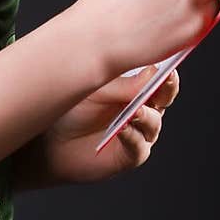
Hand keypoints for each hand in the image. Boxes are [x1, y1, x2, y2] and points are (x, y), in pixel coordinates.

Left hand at [20, 65, 179, 187]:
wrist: (51, 141)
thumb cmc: (72, 108)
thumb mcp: (94, 89)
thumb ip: (123, 85)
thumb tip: (153, 72)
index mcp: (137, 87)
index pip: (160, 77)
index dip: (166, 71)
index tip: (168, 63)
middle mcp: (144, 109)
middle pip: (164, 98)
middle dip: (166, 89)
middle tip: (164, 80)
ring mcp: (139, 133)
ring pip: (153, 123)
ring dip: (145, 116)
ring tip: (135, 110)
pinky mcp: (129, 156)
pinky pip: (138, 146)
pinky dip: (132, 136)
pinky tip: (122, 129)